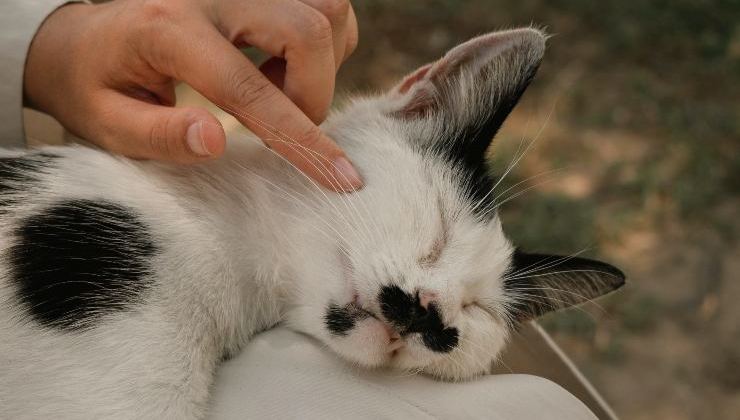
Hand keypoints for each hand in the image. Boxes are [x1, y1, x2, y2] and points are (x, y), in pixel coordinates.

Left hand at [23, 0, 361, 191]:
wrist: (89, 37)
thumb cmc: (99, 85)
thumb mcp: (108, 122)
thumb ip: (159, 135)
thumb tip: (215, 142)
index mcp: (168, 29)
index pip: (247, 88)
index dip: (299, 137)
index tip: (340, 177)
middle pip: (307, 32)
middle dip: (314, 95)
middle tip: (278, 127)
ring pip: (327, 13)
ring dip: (319, 67)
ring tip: (273, 90)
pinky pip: (325, 8)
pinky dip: (319, 48)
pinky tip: (277, 68)